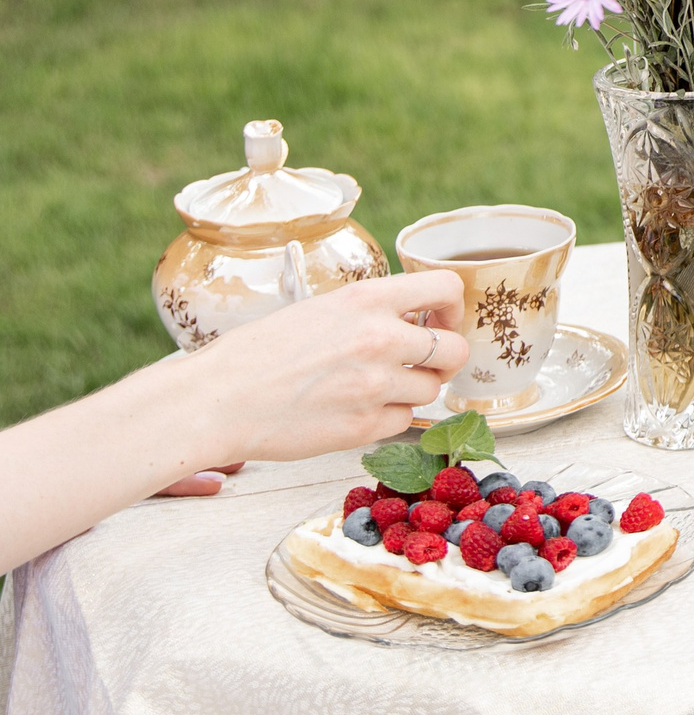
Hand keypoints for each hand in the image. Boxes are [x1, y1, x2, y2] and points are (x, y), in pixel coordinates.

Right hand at [180, 270, 469, 467]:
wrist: (216, 401)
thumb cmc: (257, 354)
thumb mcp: (318, 309)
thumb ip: (370, 312)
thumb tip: (411, 320)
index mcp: (367, 299)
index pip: (446, 286)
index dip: (453, 306)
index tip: (441, 319)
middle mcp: (380, 339)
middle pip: (455, 349)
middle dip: (443, 358)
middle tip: (420, 363)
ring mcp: (375, 386)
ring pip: (432, 389)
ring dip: (413, 390)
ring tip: (373, 387)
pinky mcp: (364, 427)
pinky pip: (404, 421)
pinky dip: (389, 418)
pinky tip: (356, 410)